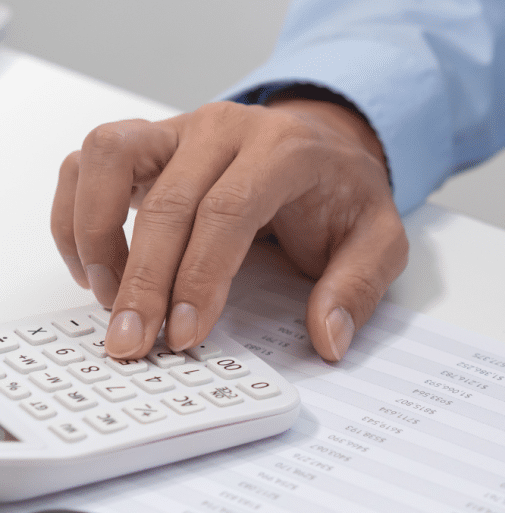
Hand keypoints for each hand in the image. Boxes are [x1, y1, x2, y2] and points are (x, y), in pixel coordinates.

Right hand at [51, 96, 407, 360]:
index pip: (228, 211)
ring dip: (95, 237)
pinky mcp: (147, 144)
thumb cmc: (344, 196)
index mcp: (282, 151)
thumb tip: (328, 340)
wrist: (325, 147)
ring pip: (107, 161)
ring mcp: (177, 131)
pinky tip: (94, 273)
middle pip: (166, 200)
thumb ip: (357, 289)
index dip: (200, 276)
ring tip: (111, 305)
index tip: (186, 333)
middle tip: (133, 342)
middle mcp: (222, 130)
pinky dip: (77, 217)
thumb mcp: (379, 242)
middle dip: (144, 281)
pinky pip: (89, 165)